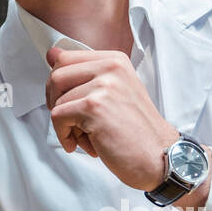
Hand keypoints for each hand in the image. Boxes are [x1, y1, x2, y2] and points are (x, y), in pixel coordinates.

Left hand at [45, 46, 177, 191]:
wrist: (160, 157)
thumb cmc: (136, 130)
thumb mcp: (113, 92)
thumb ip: (84, 73)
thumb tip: (51, 54)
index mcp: (115, 60)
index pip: (65, 58)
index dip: (58, 85)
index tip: (68, 102)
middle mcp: (110, 68)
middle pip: (56, 77)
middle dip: (56, 103)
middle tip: (74, 122)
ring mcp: (103, 86)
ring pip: (56, 101)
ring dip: (66, 125)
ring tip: (89, 136)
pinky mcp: (94, 107)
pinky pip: (58, 117)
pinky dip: (65, 136)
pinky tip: (85, 145)